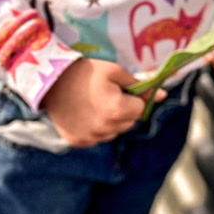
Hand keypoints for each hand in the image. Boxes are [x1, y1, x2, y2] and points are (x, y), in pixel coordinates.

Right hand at [41, 57, 162, 146]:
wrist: (51, 81)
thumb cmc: (86, 72)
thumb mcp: (115, 71)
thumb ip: (140, 85)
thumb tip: (162, 95)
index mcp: (117, 110)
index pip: (140, 109)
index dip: (133, 98)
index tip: (121, 89)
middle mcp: (106, 129)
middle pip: (128, 123)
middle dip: (124, 110)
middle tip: (107, 95)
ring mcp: (92, 138)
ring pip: (114, 132)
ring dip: (110, 121)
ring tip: (94, 103)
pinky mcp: (79, 142)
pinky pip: (97, 137)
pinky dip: (96, 128)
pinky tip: (85, 113)